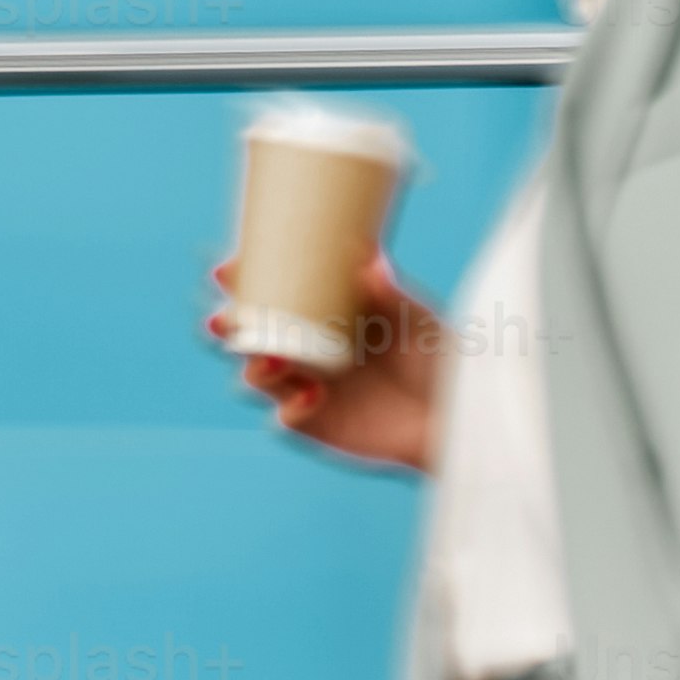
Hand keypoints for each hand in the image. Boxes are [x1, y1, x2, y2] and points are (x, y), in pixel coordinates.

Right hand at [211, 250, 442, 474]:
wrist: (454, 410)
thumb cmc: (434, 354)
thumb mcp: (413, 317)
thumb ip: (387, 291)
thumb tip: (367, 254)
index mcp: (319, 315)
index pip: (271, 295)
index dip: (243, 283)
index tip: (227, 270)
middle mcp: (305, 351)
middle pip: (249, 337)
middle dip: (229, 328)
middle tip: (225, 320)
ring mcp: (306, 388)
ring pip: (258, 378)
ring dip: (256, 367)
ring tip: (274, 358)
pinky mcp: (317, 426)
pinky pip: (286, 419)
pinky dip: (291, 406)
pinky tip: (312, 394)